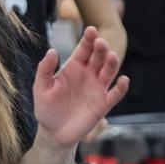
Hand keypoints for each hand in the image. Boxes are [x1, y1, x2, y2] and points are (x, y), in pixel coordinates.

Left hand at [34, 26, 129, 145]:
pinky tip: (123, 80)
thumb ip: (44, 69)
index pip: (84, 49)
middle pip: (98, 57)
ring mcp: (97, 88)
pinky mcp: (103, 104)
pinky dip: (121, 87)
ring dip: (112, 63)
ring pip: (109, 71)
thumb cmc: (46, 108)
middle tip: (100, 43)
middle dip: (101, 48)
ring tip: (112, 56)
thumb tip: (52, 50)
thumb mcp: (41, 88)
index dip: (88, 39)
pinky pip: (115, 94)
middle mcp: (88, 74)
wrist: (54, 133)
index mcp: (74, 66)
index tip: (91, 30)